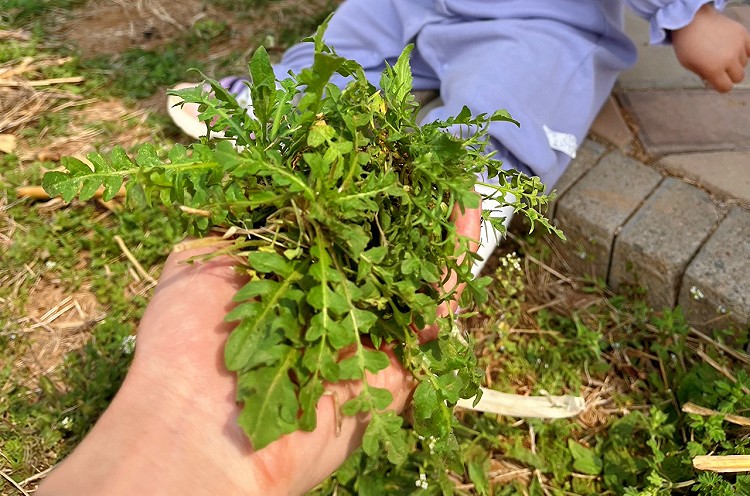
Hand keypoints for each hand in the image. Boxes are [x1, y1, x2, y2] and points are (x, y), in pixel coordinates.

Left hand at [36, 203, 480, 495]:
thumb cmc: (188, 345)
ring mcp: (363, 340)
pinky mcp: (395, 373)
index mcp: (286, 283)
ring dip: (436, 233)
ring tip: (457, 183)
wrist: (199, 433)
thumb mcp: (195, 262)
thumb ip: (234, 226)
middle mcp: (328, 308)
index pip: (332, 229)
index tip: (374, 158)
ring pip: (412, 281)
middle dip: (402, 211)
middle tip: (424, 167)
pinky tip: (466, 223)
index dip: (356, 194)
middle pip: (377, 253)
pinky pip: (433, 323)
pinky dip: (453, 276)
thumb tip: (271, 191)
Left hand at [671, 3, 749, 92]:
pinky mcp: (743, 34)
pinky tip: (733, 49)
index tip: (718, 82)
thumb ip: (704, 76)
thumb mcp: (689, 65)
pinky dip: (744, 51)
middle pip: (738, 77)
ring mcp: (738, 46)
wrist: (692, 21)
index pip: (726, 87)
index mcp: (713, 69)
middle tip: (721, 69)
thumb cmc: (687, 44)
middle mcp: (729, 59)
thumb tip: (714, 82)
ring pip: (744, 63)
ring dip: (736, 62)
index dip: (721, 87)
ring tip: (723, 54)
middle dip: (730, 76)